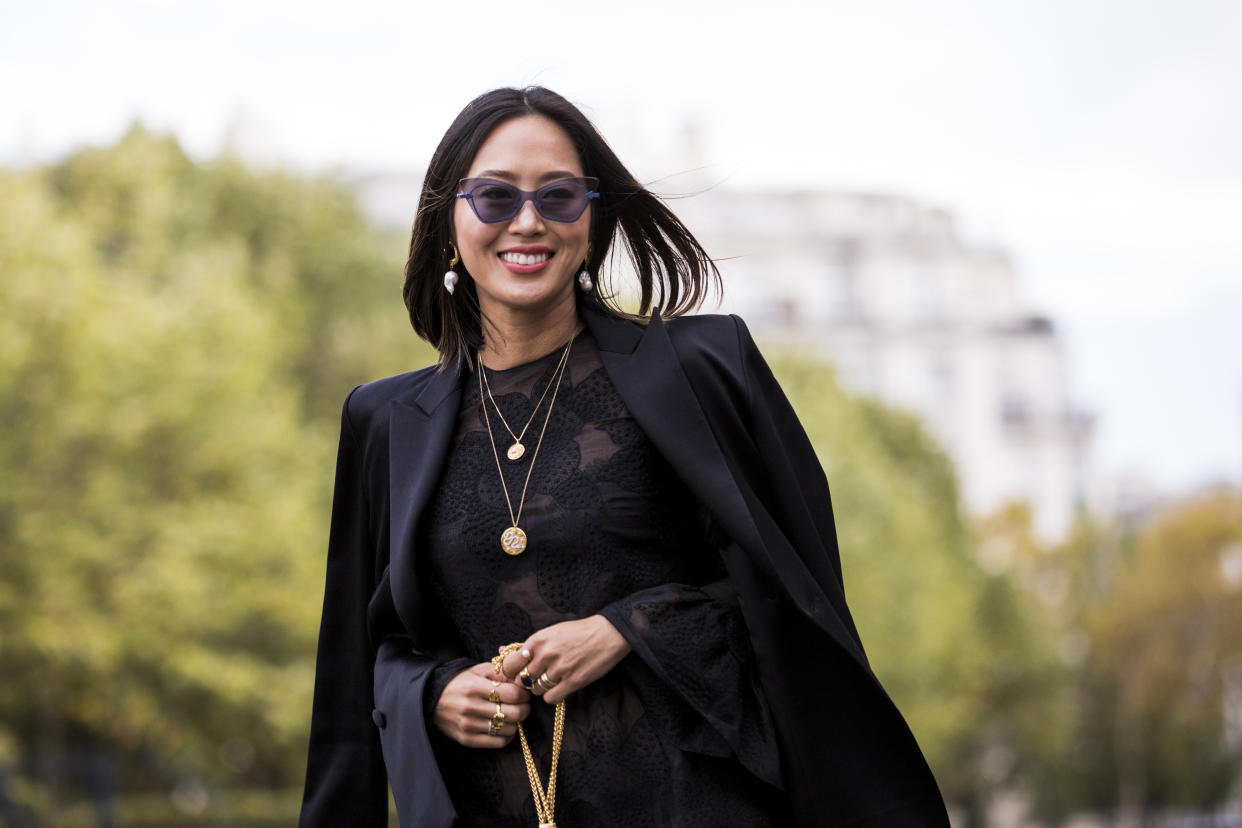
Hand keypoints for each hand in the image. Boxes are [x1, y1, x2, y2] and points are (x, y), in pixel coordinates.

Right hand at [432, 661, 530, 747]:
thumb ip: (501, 672)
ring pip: (509, 729)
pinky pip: (499, 743)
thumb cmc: (460, 682)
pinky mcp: (467, 739)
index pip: (513, 694)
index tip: (524, 693)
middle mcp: (471, 707)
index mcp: (475, 687)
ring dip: (516, 723)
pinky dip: (507, 735)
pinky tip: (504, 726)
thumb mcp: (478, 671)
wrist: (432, 699)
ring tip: (512, 715)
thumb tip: (522, 680)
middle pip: (514, 714)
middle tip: (523, 705)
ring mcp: (468, 725)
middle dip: (525, 709)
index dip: (524, 694)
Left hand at [498, 615, 631, 704]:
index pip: (510, 665)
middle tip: (535, 678)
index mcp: (537, 640)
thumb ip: (527, 644)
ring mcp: (559, 669)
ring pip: (536, 690)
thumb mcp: (550, 632)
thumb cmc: (577, 632)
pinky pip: (550, 698)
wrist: (607, 634)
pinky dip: (552, 695)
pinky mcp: (572, 681)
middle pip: (522, 680)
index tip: (516, 674)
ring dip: (540, 688)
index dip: (511, 673)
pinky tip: (559, 687)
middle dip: (526, 681)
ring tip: (551, 679)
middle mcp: (545, 654)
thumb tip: (501, 650)